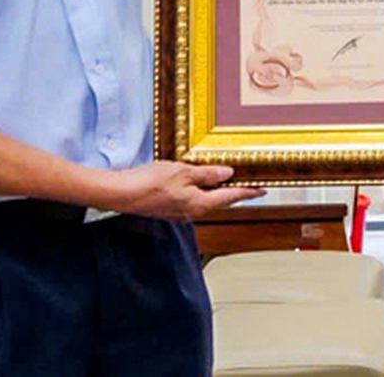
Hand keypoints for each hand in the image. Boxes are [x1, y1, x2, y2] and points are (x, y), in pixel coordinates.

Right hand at [98, 161, 264, 220]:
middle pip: (219, 202)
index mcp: (199, 204)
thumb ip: (207, 174)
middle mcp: (191, 212)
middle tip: (248, 185)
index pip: (231, 197)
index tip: (262, 190)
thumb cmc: (149, 183)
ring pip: (204, 202)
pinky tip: (197, 183)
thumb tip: (228, 174)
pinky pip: (190, 201)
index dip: (248, 192)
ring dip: (216, 192)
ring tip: (225, 180)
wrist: (121, 194)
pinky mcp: (167, 210)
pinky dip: (199, 192)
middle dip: (234, 193)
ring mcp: (179, 213)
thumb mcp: (183, 172)